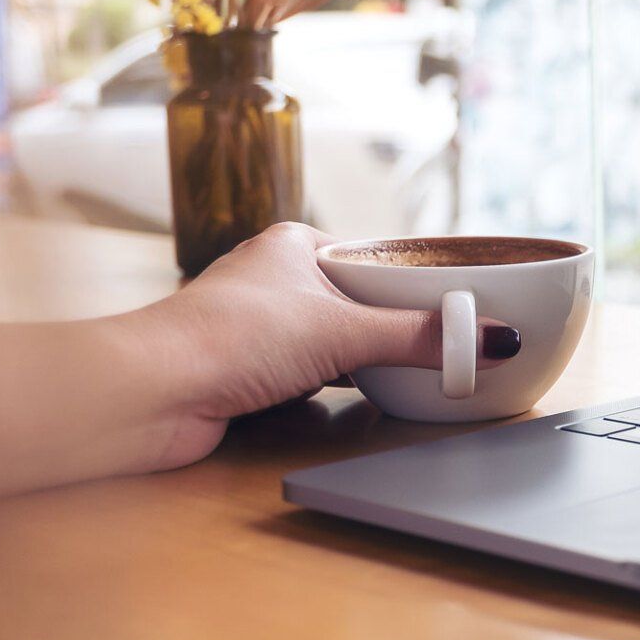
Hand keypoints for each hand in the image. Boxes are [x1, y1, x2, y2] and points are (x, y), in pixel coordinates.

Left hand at [138, 222, 518, 471]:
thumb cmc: (228, 338)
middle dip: (399, 326)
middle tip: (450, 344)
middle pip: (364, 302)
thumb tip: (491, 339)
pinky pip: (314, 374)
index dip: (421, 282)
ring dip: (368, 359)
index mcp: (296, 244)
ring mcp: (262, 327)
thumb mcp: (342, 331)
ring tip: (411, 371)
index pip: (378, 256)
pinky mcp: (251, 372)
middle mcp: (277, 280)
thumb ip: (420, 336)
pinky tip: (358, 395)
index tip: (466, 304)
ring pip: (339, 340)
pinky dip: (339, 385)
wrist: (148, 393)